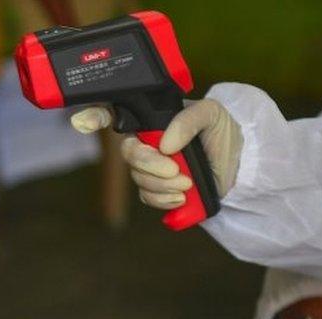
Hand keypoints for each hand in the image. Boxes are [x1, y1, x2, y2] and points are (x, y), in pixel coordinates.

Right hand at [71, 99, 242, 209]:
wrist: (240, 165)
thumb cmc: (222, 132)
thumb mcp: (212, 113)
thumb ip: (189, 120)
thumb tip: (166, 143)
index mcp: (152, 121)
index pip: (115, 115)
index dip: (94, 117)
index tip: (81, 122)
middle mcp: (146, 144)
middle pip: (128, 155)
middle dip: (149, 165)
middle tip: (175, 169)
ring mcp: (150, 170)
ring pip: (139, 180)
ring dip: (163, 185)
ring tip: (187, 183)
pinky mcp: (158, 192)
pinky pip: (149, 199)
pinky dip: (165, 200)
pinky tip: (182, 198)